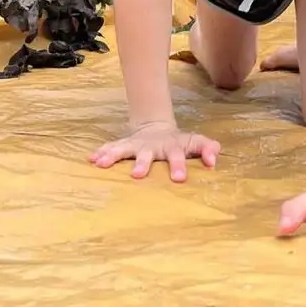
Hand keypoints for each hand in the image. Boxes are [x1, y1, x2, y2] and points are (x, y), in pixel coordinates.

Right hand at [89, 122, 219, 181]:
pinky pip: (112, 148)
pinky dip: (102, 153)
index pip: (178, 155)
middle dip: (142, 164)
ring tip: (102, 163)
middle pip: (147, 154)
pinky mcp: (124, 145)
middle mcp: (153, 146)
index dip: (179, 165)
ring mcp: (137, 145)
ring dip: (113, 156)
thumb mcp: (196, 142)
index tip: (180, 179)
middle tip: (137, 175)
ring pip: (124, 149)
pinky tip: (92, 159)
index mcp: (172, 147)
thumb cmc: (180, 142)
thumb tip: (213, 160)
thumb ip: (208, 149)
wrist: (156, 128)